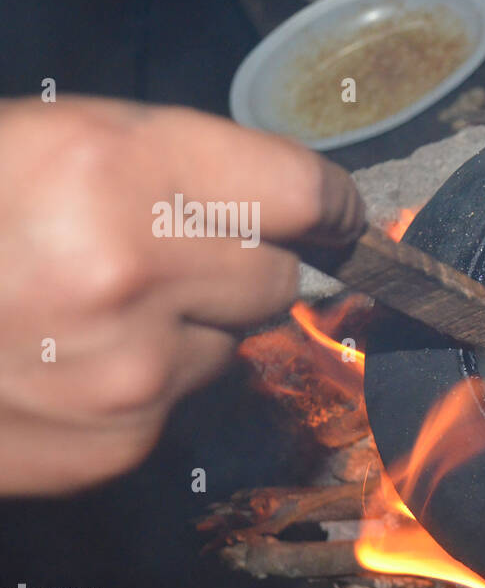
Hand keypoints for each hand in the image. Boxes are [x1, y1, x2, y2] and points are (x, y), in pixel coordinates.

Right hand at [0, 96, 364, 494]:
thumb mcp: (52, 143)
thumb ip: (178, 169)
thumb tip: (291, 209)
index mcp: (115, 172)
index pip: (300, 194)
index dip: (322, 204)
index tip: (328, 215)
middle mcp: (133, 275)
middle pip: (277, 278)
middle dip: (239, 267)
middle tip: (167, 256)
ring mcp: (132, 374)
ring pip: (230, 347)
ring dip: (186, 331)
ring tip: (86, 313)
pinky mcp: (119, 444)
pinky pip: (178, 404)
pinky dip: (144, 387)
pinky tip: (66, 366)